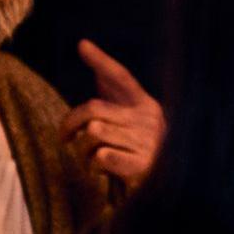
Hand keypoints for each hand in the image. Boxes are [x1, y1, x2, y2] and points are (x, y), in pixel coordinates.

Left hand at [59, 39, 164, 185]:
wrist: (168, 188)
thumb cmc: (139, 151)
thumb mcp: (130, 121)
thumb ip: (112, 91)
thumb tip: (86, 49)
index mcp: (145, 105)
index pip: (122, 77)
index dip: (102, 61)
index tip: (83, 45)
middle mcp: (148, 120)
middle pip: (93, 109)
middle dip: (70, 124)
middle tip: (64, 138)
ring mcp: (146, 142)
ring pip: (93, 134)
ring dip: (82, 150)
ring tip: (88, 159)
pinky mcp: (141, 165)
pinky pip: (101, 156)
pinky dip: (92, 166)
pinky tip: (100, 170)